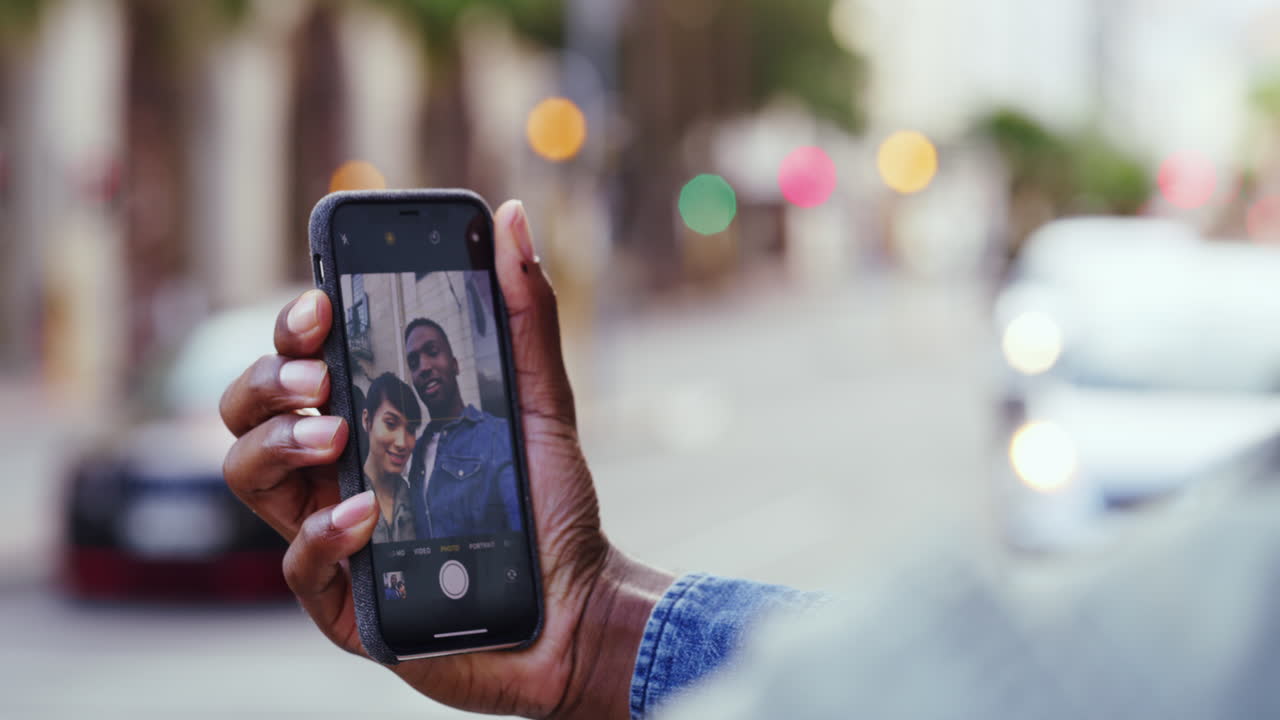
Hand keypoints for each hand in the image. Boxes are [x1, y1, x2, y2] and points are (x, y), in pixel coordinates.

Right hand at [220, 200, 673, 718]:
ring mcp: (330, 535)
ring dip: (278, 443)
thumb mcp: (542, 401)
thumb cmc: (549, 506)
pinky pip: (297, 560)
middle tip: (317, 377)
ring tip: (336, 436)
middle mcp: (337, 472)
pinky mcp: (342, 602)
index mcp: (371, 422)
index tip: (317, 306)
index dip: (290, 328)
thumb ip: (524, 314)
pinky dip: (324, 530)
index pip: (300, 361)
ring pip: (247, 476)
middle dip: (266, 380)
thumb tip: (508, 219)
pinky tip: (367, 514)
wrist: (576, 606)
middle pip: (245, 412)